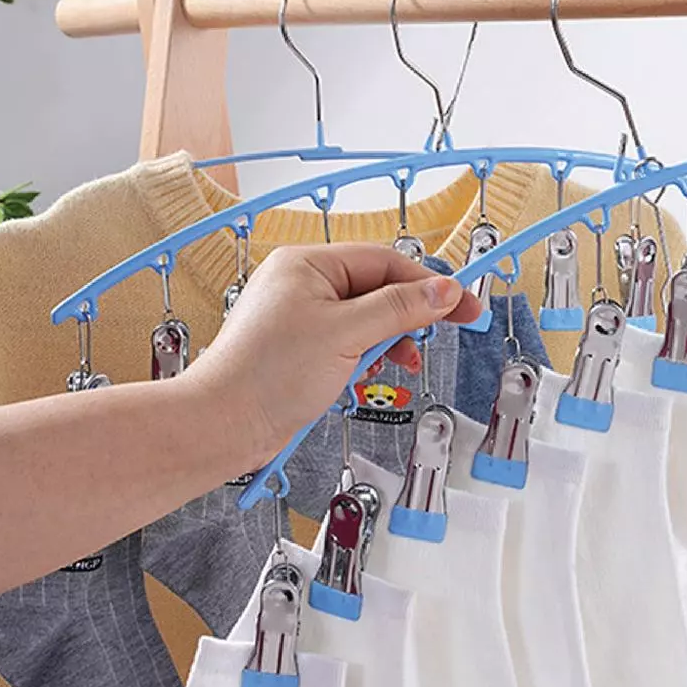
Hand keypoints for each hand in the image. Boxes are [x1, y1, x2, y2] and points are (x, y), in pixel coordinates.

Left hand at [184, 243, 479, 464]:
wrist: (224, 423)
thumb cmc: (267, 374)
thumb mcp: (347, 334)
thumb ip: (399, 309)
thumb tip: (443, 290)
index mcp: (308, 265)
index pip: (384, 262)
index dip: (427, 284)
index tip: (462, 304)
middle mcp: (303, 285)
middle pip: (377, 289)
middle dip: (407, 316)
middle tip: (442, 333)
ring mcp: (301, 318)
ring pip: (365, 320)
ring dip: (388, 342)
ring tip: (400, 364)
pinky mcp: (301, 349)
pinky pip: (348, 343)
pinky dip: (365, 358)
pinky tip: (367, 376)